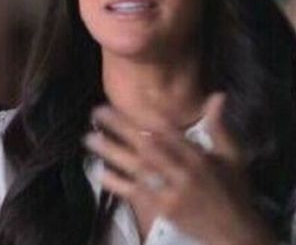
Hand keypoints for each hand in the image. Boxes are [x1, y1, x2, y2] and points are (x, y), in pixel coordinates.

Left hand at [84, 93, 276, 244]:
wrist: (236, 230)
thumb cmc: (233, 190)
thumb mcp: (233, 157)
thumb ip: (219, 127)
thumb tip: (217, 95)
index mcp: (199, 157)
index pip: (170, 131)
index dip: (149, 114)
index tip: (129, 100)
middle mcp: (183, 172)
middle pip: (147, 146)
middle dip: (121, 127)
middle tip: (97, 112)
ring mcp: (170, 192)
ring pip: (137, 168)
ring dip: (111, 152)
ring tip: (89, 138)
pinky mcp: (161, 209)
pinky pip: (134, 193)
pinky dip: (116, 182)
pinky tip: (98, 172)